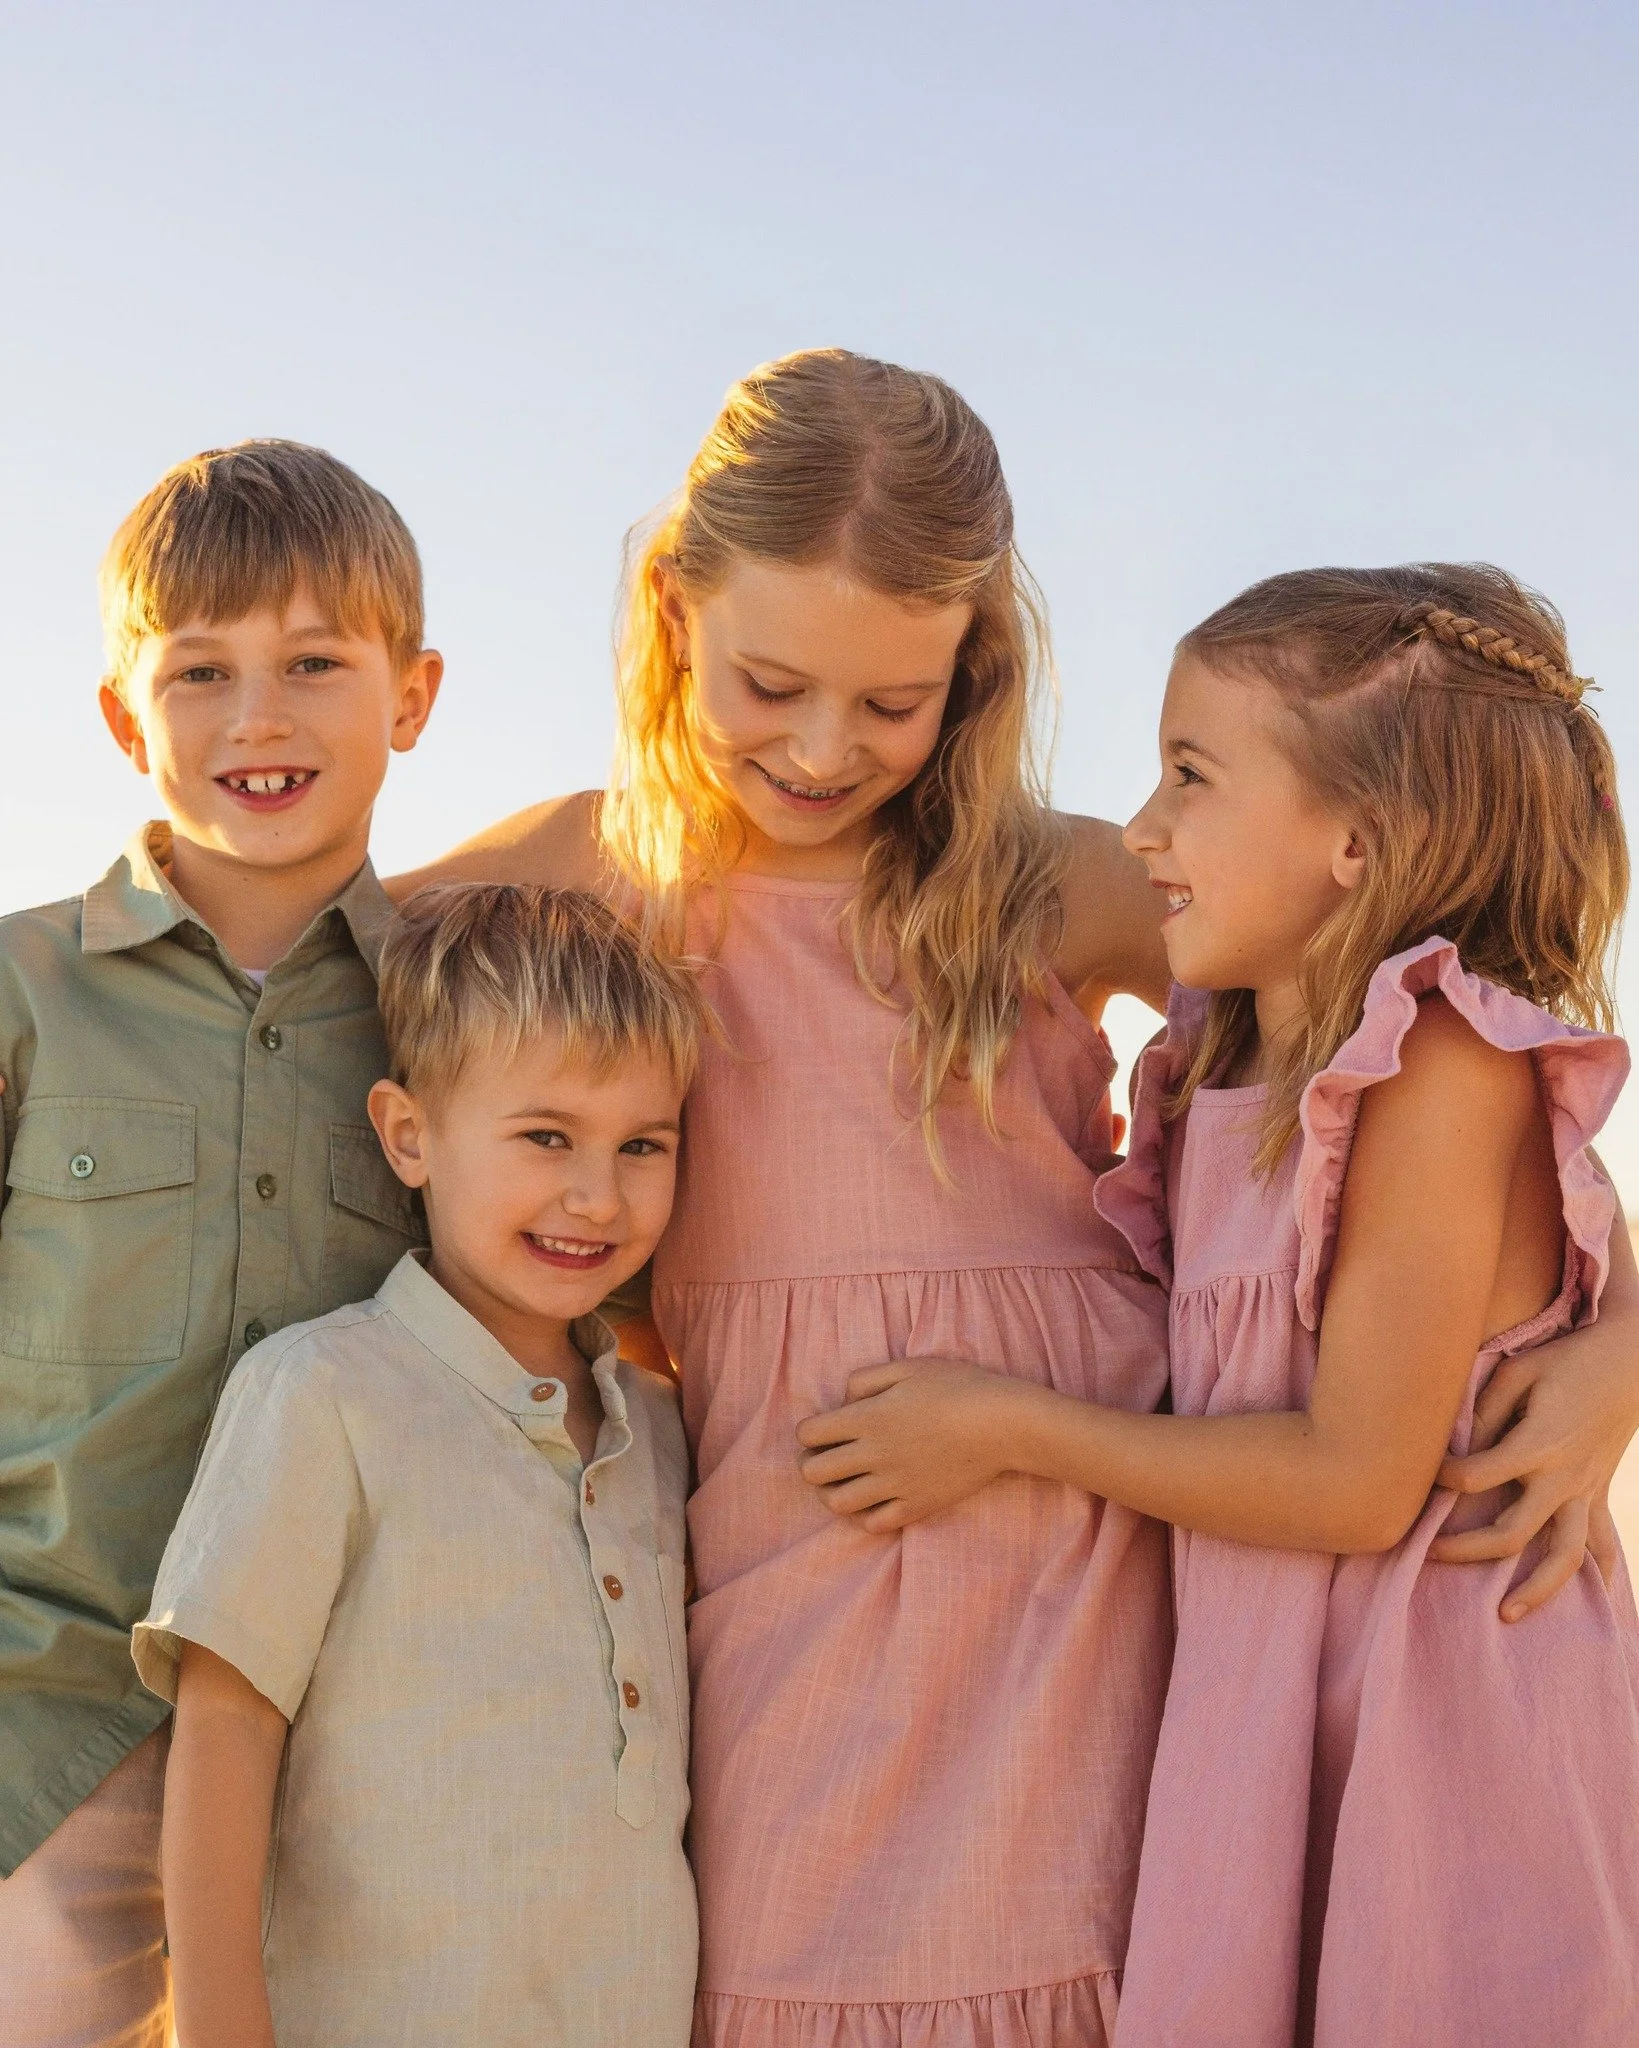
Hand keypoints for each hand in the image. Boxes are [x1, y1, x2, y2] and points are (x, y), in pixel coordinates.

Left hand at [795, 1359, 1020, 1531]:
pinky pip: (874, 1524)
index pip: (808, 1435)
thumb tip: (843, 1402)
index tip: (823, 1430)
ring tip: (847, 1481)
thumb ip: (866, 1380)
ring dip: (832, 1493)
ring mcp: (894, 1484)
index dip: (809, 1432)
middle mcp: (873, 1454)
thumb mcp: (908, 1367)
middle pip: (813, 1473)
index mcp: (867, 1418)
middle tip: (827, 1457)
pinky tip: (875, 1499)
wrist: (1001, 1424)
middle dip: (812, 1464)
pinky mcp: (916, 1506)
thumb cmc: (957, 1387)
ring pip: (837, 1504)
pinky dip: (866, 1515)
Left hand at [1432, 1325, 1636, 1620]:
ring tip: (1505, 1615)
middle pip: (1513, 1531)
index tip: (1419, 1475)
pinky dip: (1596, 1573)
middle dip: (1467, 1548)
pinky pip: (1601, 1543)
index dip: (1441, 1478)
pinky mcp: (1599, 1494)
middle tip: (1428, 1552)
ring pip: (1564, 1555)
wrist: (1629, 1362)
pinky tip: (1586, 1600)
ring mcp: (1586, 1492)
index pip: (1476, 1476)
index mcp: (1539, 1444)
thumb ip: (1484, 1412)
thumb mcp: (1518, 1373)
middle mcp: (1564, 1478)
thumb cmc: (1565, 1361)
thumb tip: (1453, 1450)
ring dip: (1536, 1588)